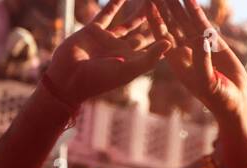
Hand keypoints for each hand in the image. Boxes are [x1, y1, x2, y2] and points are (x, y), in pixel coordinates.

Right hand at [43, 0, 171, 106]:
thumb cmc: (97, 80)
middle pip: (144, 31)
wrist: (67, 79)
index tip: (179, 18)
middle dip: (156, 19)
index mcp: (132, 61)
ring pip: (128, 21)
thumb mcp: (127, 70)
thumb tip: (169, 43)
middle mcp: (122, 50)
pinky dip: (115, 3)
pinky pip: (107, 14)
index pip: (154, 45)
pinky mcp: (94, 31)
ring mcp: (108, 40)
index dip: (166, 32)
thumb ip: (148, 58)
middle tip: (168, 3)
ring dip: (140, 9)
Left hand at [151, 0, 246, 121]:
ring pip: (185, 22)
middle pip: (171, 25)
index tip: (147, 4)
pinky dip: (195, 11)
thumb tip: (202, 39)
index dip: (154, 21)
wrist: (235, 103)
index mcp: (178, 63)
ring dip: (177, 6)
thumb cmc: (219, 99)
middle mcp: (185, 53)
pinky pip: (202, 24)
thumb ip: (203, 62)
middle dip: (163, 8)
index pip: (162, 38)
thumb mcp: (209, 83)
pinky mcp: (214, 43)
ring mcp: (199, 46)